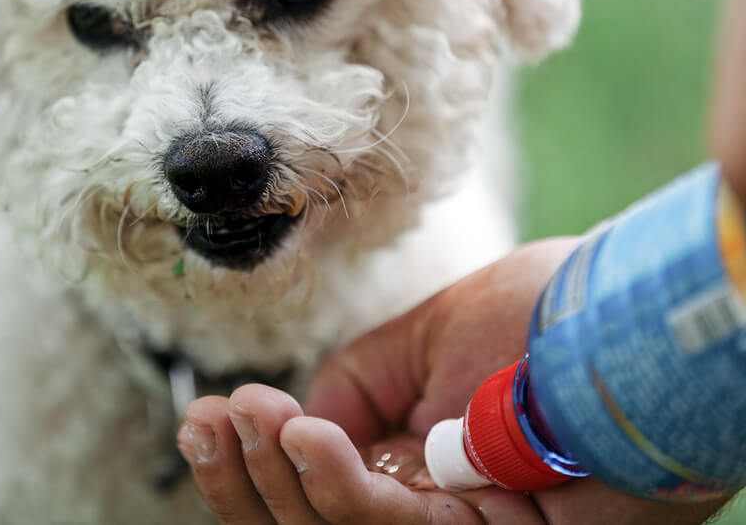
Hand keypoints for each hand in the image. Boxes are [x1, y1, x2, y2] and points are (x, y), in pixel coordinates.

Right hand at [177, 239, 730, 523]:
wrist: (620, 323)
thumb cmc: (537, 320)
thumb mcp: (421, 342)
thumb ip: (354, 388)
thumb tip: (298, 426)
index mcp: (411, 465)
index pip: (310, 490)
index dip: (248, 466)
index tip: (206, 416)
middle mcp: (429, 508)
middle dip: (248, 480)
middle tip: (214, 420)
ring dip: (281, 479)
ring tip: (248, 418)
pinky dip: (338, 485)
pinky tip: (299, 435)